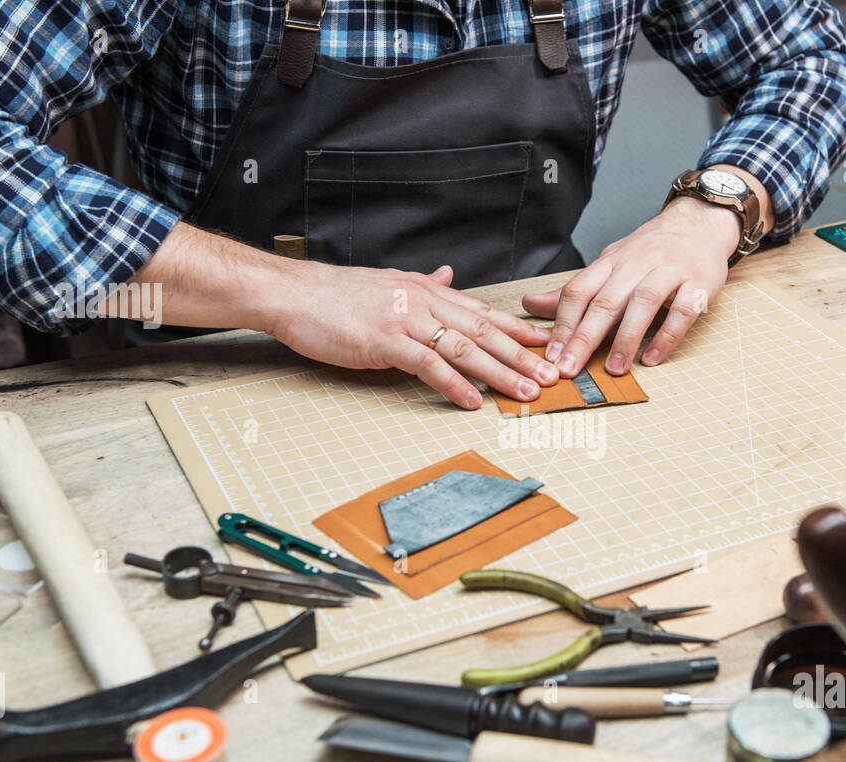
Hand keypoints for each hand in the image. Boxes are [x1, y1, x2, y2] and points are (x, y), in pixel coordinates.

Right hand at [273, 263, 559, 409]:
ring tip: (525, 392)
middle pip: (484, 330)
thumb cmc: (334, 295)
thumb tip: (448, 278)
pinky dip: (454, 384)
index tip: (549, 343)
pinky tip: (473, 400)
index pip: (483, 311)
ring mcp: (405, 320)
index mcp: (426, 289)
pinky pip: (428, 365)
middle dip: (523, 355)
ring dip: (499, 373)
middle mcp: (423, 301)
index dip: (520, 329)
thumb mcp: (387, 283)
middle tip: (553, 375)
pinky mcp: (384, 341)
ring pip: (465, 348)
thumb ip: (422, 286)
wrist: (292, 293)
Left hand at [520, 196, 739, 377]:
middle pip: (607, 300)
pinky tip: (652, 358)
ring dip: (626, 337)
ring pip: (644, 302)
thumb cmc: (650, 251)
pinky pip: (684, 310)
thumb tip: (530, 304)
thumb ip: (576, 290)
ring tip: (614, 368)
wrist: (699, 224)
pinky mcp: (700, 282)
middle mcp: (638, 262)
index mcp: (611, 260)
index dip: (563, 324)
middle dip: (585, 337)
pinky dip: (668, 336)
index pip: (579, 290)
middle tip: (570, 368)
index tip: (551, 355)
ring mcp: (671, 270)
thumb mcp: (609, 264)